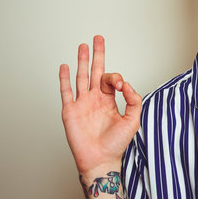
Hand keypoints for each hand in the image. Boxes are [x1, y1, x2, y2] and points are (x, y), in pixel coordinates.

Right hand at [59, 36, 141, 174]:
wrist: (100, 160)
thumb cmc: (116, 143)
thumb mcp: (132, 119)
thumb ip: (133, 100)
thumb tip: (126, 84)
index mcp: (108, 99)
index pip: (110, 79)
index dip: (115, 77)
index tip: (120, 86)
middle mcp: (94, 98)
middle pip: (95, 71)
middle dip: (97, 54)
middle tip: (98, 38)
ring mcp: (81, 103)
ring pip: (81, 77)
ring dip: (82, 61)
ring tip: (83, 46)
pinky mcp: (70, 111)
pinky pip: (66, 91)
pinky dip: (64, 79)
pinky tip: (65, 66)